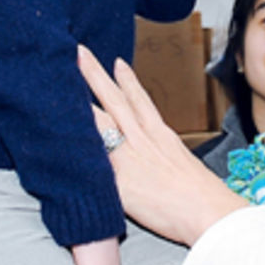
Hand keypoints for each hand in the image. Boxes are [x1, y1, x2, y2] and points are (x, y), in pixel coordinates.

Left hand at [77, 45, 247, 246]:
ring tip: (60, 80)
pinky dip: (76, 147)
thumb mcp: (186, 166)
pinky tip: (55, 136)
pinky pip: (91, 161)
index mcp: (162, 136)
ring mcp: (129, 159)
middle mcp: (143, 140)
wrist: (209, 212)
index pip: (140, 101)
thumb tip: (157, 160)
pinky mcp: (118, 182)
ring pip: (99, 120)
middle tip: (79, 53)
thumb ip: (166, 157)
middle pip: (114, 100)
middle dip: (95, 75)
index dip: (127, 80)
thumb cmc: (204, 196)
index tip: (117, 63)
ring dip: (80, 100)